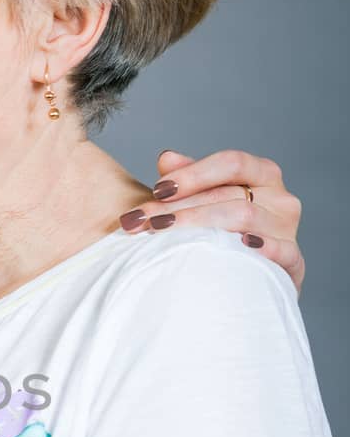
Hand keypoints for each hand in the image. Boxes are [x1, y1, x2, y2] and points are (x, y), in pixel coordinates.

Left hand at [120, 148, 304, 293]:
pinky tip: (240, 245)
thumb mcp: (207, 200)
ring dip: (198, 224)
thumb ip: (189, 179)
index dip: (193, 174)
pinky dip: (263, 246)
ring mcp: (287, 229)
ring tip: (162, 234)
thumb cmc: (224, 231)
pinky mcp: (293, 262)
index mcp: (263, 174)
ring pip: (243, 217)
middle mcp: (280, 197)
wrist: (251, 278)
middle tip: (142, 220)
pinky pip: (283, 251)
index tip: (157, 190)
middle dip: (180, 207)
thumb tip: (167, 158)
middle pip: (228, 194)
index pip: (231, 163)